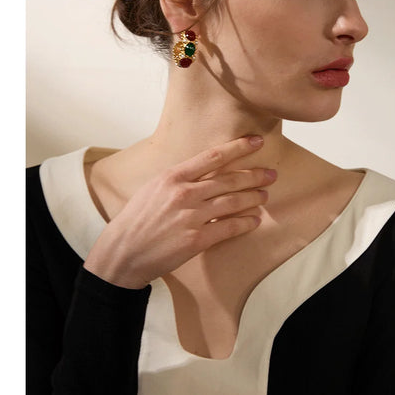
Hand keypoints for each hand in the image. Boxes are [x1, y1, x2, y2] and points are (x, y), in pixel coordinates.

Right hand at [84, 135, 276, 288]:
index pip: (213, 156)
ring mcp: (191, 216)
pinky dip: (245, 223)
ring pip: (232, 202)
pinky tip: (254, 220)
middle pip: (228, 179)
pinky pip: (229, 228)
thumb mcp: (153, 188)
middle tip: (271, 174)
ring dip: (253, 198)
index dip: (238, 148)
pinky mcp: (196, 239)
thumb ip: (179, 178)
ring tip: (264, 195)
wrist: (123, 252)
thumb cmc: (136, 220)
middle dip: (254, 175)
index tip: (256, 142)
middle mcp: (184, 193)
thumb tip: (202, 170)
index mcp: (173, 176)